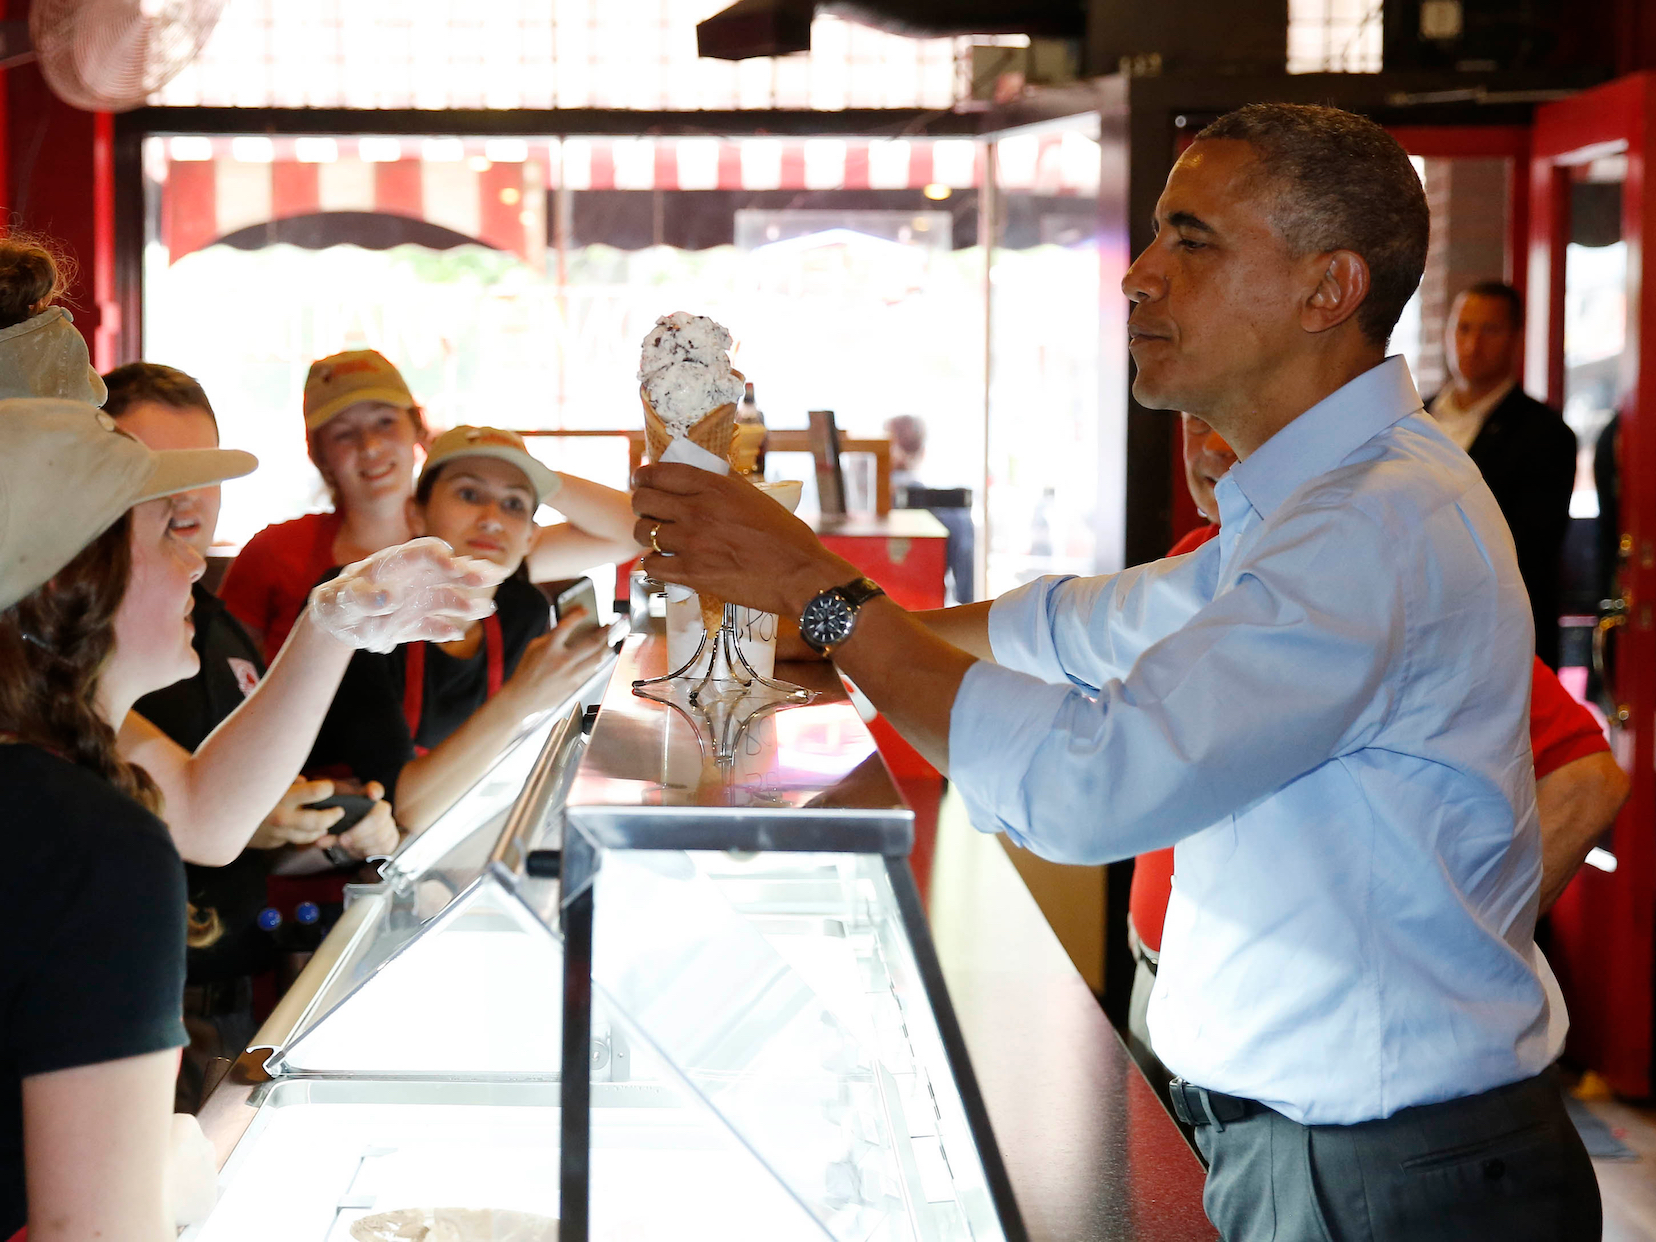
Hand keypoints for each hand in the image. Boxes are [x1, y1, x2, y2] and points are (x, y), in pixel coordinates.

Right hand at [249, 777, 344, 849]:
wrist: (214, 817)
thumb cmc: (243, 790)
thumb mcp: (265, 778)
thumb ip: (288, 780)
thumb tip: (306, 783)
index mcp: (282, 797)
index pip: (317, 792)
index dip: (327, 788)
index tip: (328, 787)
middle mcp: (281, 817)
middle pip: (319, 821)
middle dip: (333, 815)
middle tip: (338, 811)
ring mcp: (277, 833)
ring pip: (309, 837)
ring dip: (320, 830)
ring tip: (325, 824)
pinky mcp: (272, 843)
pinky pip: (292, 840)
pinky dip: (300, 834)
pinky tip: (301, 828)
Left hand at [309, 536, 506, 652]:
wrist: (336, 622)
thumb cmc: (334, 604)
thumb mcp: (338, 600)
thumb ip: (360, 596)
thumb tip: (387, 597)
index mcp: (391, 565)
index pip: (420, 552)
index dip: (439, 556)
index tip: (456, 565)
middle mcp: (409, 580)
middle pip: (443, 571)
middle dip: (468, 572)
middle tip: (496, 575)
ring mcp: (414, 601)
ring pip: (444, 598)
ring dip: (466, 602)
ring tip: (487, 609)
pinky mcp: (414, 623)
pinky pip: (432, 625)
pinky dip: (444, 629)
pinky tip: (457, 634)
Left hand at [314, 781, 399, 860]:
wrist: (351, 832)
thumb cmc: (341, 821)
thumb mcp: (331, 821)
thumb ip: (327, 828)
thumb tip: (320, 839)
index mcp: (366, 797)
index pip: (375, 789)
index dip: (374, 791)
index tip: (372, 795)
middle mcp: (381, 808)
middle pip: (379, 818)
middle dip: (360, 832)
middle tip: (343, 840)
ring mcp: (388, 823)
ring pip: (381, 835)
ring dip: (361, 844)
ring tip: (347, 846)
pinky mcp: (391, 838)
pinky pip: (384, 847)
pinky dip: (368, 851)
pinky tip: (358, 849)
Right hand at [500, 608, 611, 714]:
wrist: (522, 697)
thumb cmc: (526, 672)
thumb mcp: (533, 647)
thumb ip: (551, 636)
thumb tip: (568, 625)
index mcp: (549, 648)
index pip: (567, 626)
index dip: (578, 615)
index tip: (585, 611)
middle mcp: (562, 661)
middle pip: (591, 642)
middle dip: (604, 632)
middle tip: (609, 627)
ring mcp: (570, 675)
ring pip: (597, 658)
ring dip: (606, 647)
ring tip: (608, 642)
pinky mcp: (575, 686)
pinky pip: (592, 671)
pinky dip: (597, 662)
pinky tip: (599, 657)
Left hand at [631, 464, 856, 619]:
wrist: (800, 575)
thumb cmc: (786, 536)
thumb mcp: (754, 496)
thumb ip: (723, 484)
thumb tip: (700, 474)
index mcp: (715, 486)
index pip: (660, 473)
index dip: (644, 476)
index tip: (642, 480)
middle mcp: (698, 510)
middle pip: (643, 500)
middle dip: (642, 504)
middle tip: (648, 510)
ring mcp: (693, 542)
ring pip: (644, 532)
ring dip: (647, 534)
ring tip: (658, 537)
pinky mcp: (692, 574)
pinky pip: (652, 564)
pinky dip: (655, 563)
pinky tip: (665, 561)